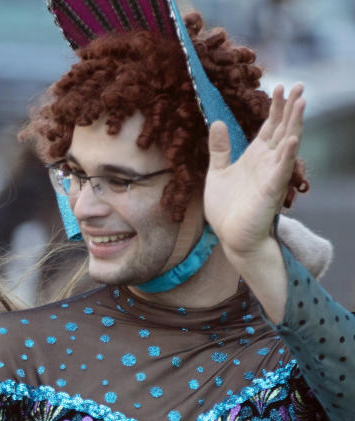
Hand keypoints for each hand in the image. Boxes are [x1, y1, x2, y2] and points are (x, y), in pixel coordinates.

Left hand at [204, 84, 304, 259]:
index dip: (275, 107)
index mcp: (254, 157)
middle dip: (290, 107)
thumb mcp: (217, 173)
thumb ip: (219, 149)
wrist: (231, 236)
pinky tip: (293, 139)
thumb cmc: (227, 208)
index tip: (280, 85)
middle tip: (298, 85)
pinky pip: (281, 169)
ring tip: (301, 101)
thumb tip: (217, 122)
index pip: (269, 127)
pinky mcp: (271, 190)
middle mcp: (267, 162)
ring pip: (287, 143)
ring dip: (294, 123)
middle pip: (282, 129)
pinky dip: (287, 154)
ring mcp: (271, 174)